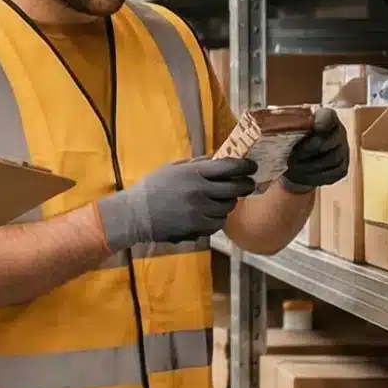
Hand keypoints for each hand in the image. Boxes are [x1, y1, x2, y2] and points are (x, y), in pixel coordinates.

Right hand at [94, 156, 261, 249]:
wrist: (135, 214)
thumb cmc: (152, 187)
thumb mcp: (173, 168)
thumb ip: (198, 164)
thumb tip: (221, 158)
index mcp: (193, 173)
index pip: (229, 167)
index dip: (245, 166)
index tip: (252, 166)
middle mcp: (200, 192)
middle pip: (235, 188)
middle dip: (245, 185)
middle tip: (247, 183)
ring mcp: (200, 212)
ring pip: (228, 208)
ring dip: (228, 203)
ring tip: (222, 199)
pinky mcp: (197, 228)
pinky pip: (217, 224)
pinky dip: (217, 218)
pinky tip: (209, 214)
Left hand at [282, 107, 349, 192]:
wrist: (301, 157)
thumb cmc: (294, 138)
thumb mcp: (289, 128)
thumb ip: (285, 124)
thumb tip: (268, 125)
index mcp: (326, 116)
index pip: (328, 116)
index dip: (323, 121)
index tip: (315, 128)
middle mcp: (339, 132)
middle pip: (331, 140)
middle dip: (310, 149)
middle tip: (292, 156)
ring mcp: (343, 151)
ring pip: (331, 159)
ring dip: (310, 165)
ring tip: (292, 168)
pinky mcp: (342, 168)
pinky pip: (332, 174)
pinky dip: (315, 177)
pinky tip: (301, 176)